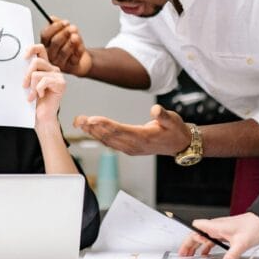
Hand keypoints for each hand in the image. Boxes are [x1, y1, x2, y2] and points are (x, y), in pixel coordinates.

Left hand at [23, 44, 65, 129]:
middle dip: (27, 74)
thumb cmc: (35, 100)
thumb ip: (27, 71)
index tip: (23, 57)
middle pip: (36, 61)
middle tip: (24, 85)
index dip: (31, 49)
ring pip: (37, 73)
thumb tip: (18, 62)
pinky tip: (40, 95)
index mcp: (45, 66)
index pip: (40, 49)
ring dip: (32, 86)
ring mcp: (58, 76)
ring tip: (33, 94)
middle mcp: (52, 68)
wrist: (42, 115)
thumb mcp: (28, 82)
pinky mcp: (61, 84)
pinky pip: (44, 81)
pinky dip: (38, 90)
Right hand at [39, 18, 92, 76]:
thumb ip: (57, 24)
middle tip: (73, 28)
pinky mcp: (69, 68)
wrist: (81, 59)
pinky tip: (81, 45)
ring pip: (64, 51)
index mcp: (45, 44)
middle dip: (64, 33)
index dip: (55, 27)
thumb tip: (52, 18)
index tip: (65, 22)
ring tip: (77, 36)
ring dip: (72, 42)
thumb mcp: (64, 32)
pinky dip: (78, 50)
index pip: (45, 35)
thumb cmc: (71, 45)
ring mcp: (59, 63)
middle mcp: (50, 55)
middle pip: (54, 42)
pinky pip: (74, 58)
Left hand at [73, 104, 189, 155]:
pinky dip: (99, 136)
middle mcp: (134, 145)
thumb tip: (155, 109)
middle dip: (93, 128)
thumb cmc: (175, 130)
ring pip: (108, 141)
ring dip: (93, 132)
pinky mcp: (128, 148)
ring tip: (79, 123)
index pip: (120, 130)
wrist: (180, 145)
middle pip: (110, 136)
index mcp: (144, 138)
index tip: (92, 119)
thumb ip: (163, 115)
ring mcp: (131, 149)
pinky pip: (111, 143)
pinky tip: (90, 130)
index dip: (105, 125)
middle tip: (79, 119)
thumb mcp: (173, 120)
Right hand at [178, 212, 258, 258]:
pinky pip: (211, 240)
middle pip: (196, 234)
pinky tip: (206, 254)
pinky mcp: (225, 233)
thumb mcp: (241, 243)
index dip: (189, 236)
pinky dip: (206, 247)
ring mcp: (220, 230)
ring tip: (191, 255)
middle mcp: (215, 227)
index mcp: (215, 226)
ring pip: (203, 237)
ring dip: (196, 246)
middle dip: (188, 244)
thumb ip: (232, 255)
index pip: (196, 228)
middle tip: (183, 255)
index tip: (184, 247)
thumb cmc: (252, 226)